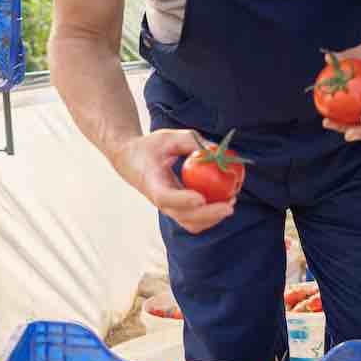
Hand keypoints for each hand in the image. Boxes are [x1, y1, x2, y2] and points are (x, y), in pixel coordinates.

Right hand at [110, 129, 234, 233]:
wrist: (130, 160)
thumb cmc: (149, 147)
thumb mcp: (167, 137)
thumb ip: (190, 141)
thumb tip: (217, 150)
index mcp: (152, 182)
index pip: (166, 197)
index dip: (183, 200)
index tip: (201, 198)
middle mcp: (159, 201)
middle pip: (183, 217)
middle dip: (208, 214)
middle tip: (229, 205)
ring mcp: (168, 208)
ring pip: (191, 224)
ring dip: (213, 218)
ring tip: (231, 202)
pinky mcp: (177, 210)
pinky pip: (195, 221)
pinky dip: (212, 216)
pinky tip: (225, 202)